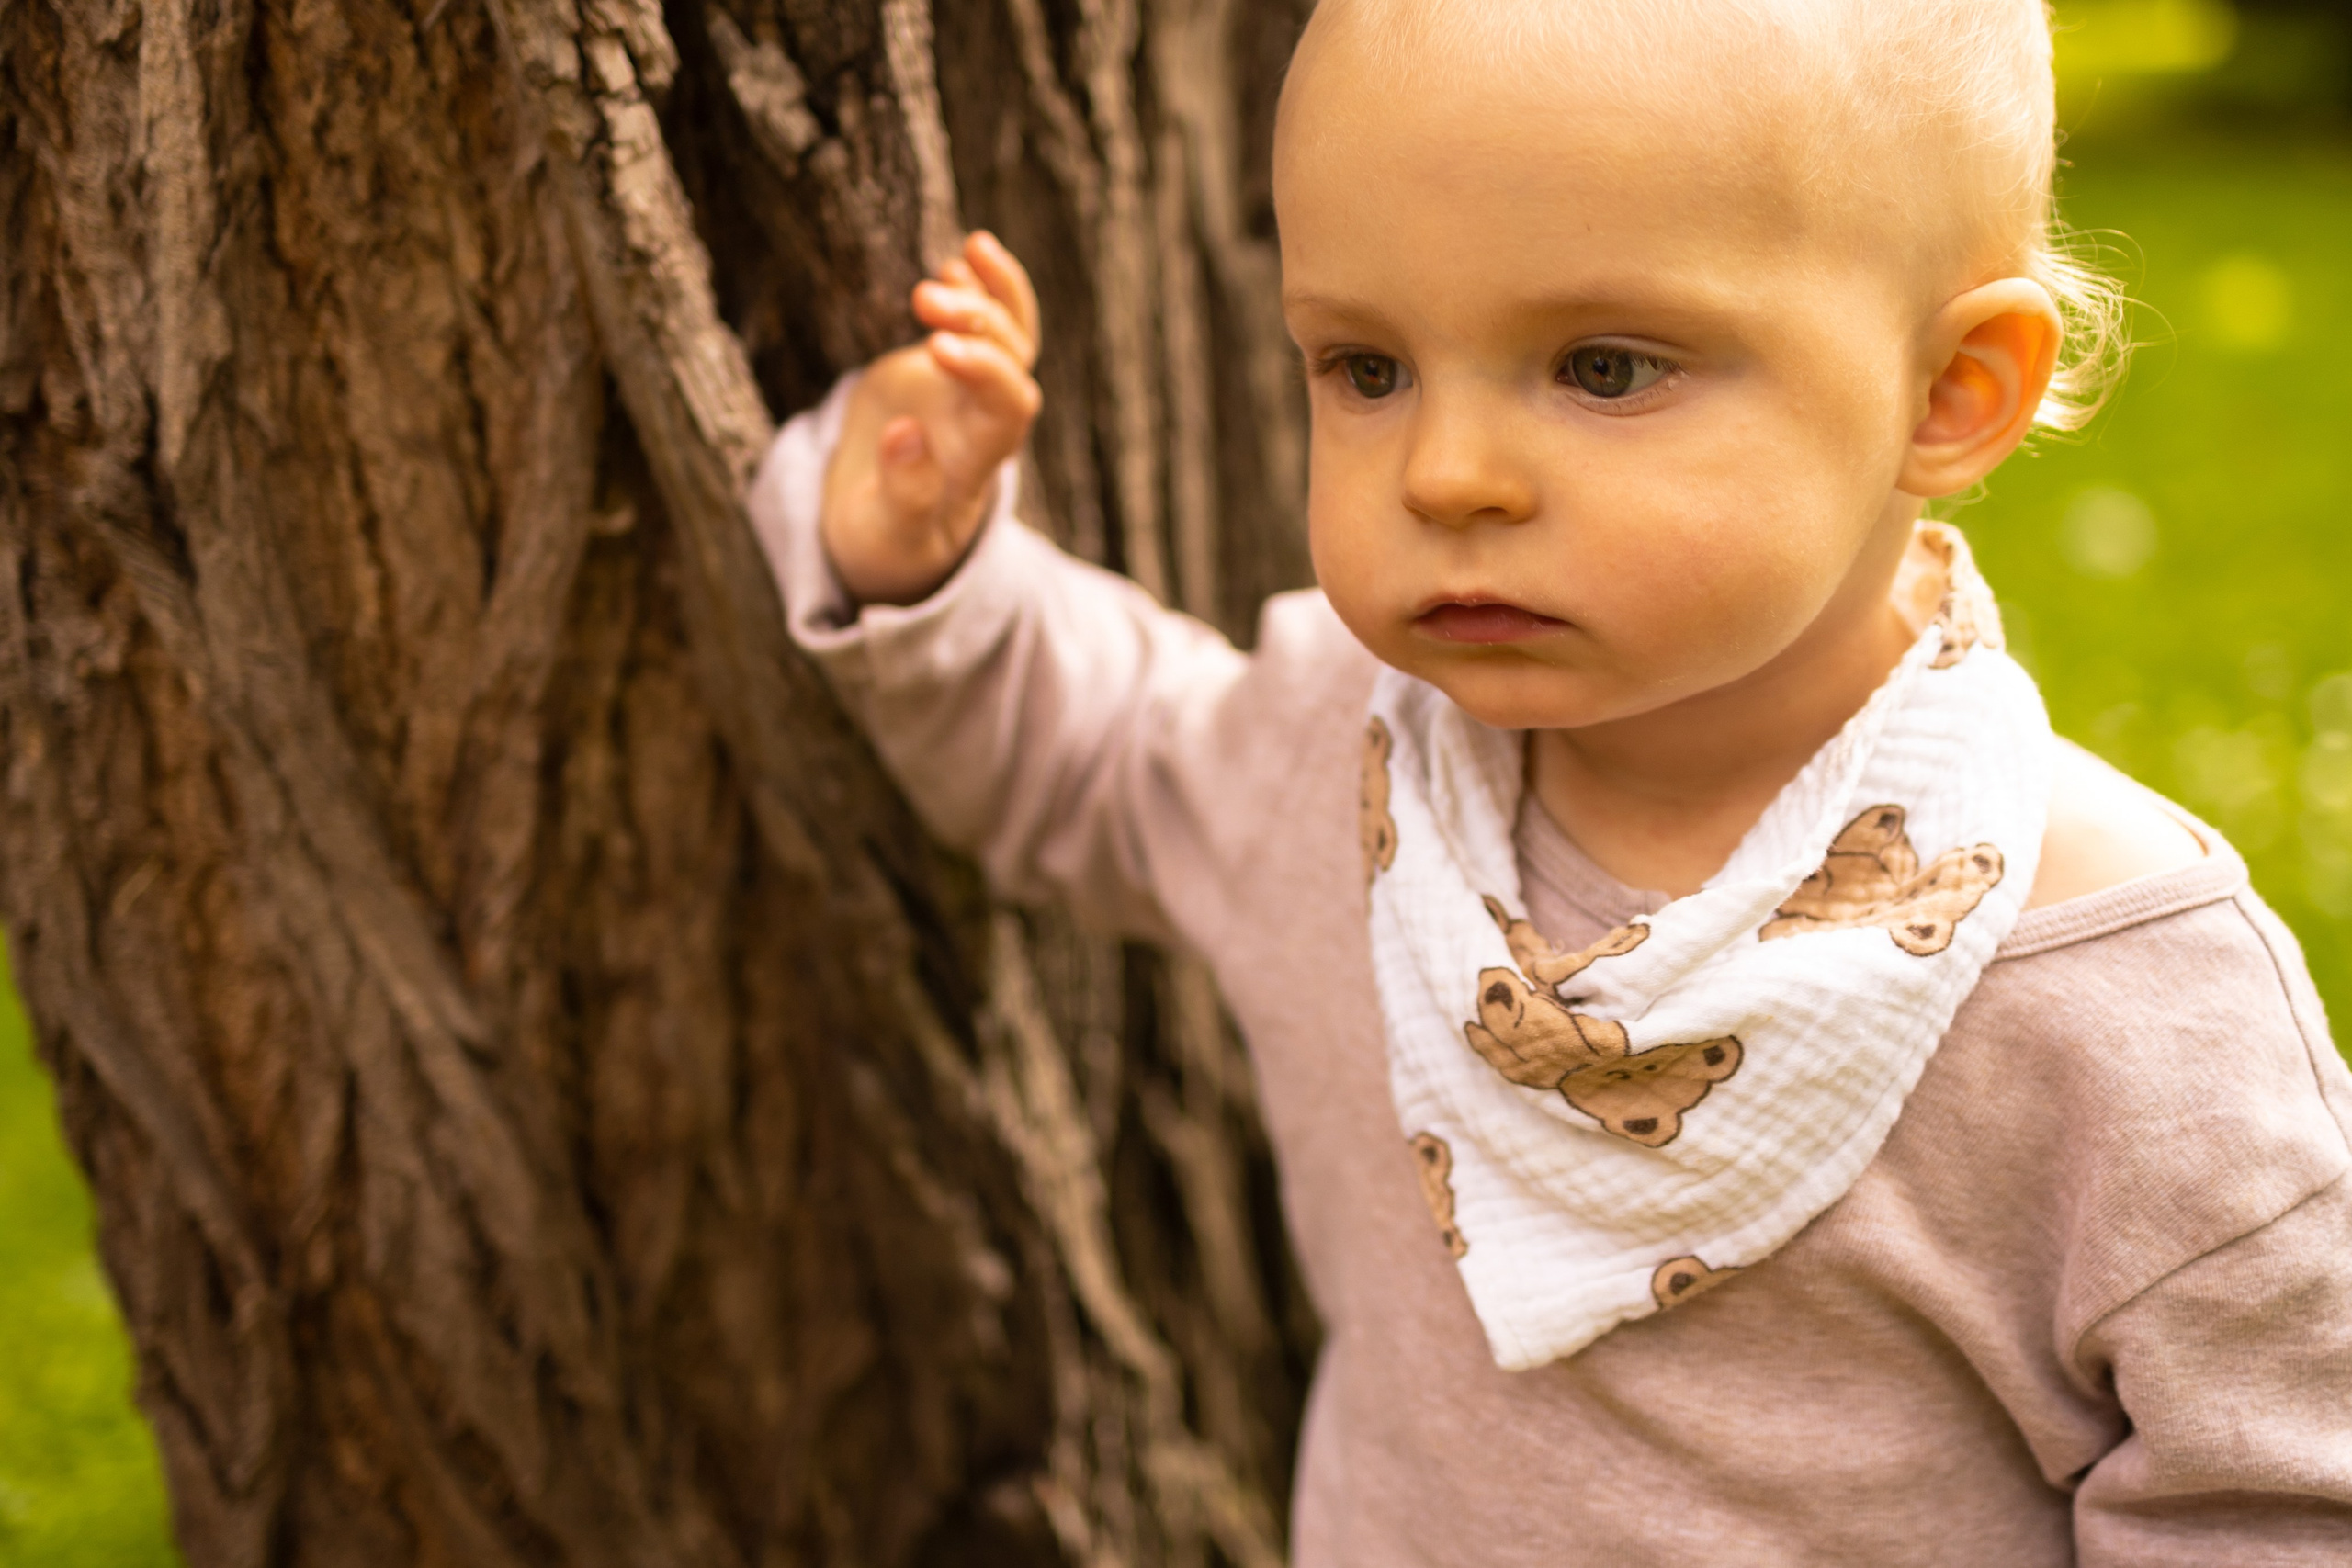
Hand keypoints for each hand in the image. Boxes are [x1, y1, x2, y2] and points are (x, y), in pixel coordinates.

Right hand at [820, 232, 1042, 605]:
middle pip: (1011, 359)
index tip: (936, 347)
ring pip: (1008, 332)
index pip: (1009, 406)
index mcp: (980, 461)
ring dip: (989, 294)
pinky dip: (980, 288)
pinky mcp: (945, 368)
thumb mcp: (888, 533)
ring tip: (958, 261)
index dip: (987, 370)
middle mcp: (986, 420)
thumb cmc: (885, 540)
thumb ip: (904, 491)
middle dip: (978, 321)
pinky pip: (983, 322)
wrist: (876, 529)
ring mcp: (969, 390)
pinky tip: (963, 259)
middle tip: (923, 298)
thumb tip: (905, 435)